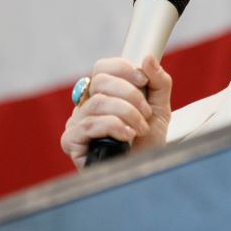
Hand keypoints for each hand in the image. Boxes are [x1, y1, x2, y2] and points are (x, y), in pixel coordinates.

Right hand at [60, 54, 172, 169]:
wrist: (145, 174)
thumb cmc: (148, 144)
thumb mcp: (160, 108)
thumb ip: (158, 82)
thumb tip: (147, 57)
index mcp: (103, 94)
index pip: (103, 67)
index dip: (123, 69)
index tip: (143, 81)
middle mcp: (86, 105)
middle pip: (100, 81)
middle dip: (131, 95)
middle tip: (146, 114)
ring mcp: (76, 122)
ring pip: (98, 102)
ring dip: (127, 114)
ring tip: (140, 129)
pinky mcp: (71, 141)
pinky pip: (89, 124)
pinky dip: (114, 126)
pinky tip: (127, 137)